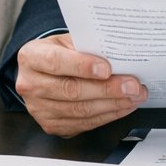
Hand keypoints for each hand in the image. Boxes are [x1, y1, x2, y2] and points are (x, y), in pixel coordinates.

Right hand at [15, 33, 145, 136]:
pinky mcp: (51, 125)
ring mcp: (39, 109)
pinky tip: (122, 106)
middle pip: (71, 90)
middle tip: (132, 85)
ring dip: (112, 104)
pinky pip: (83, 124)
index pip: (56, 62)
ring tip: (134, 96)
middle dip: (107, 89)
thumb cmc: (60, 53)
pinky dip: (107, 115)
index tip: (107, 69)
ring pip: (80, 111)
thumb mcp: (68, 40)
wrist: (44, 72)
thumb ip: (88, 46)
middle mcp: (30, 84)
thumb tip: (119, 55)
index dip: (83, 66)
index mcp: (31, 57)